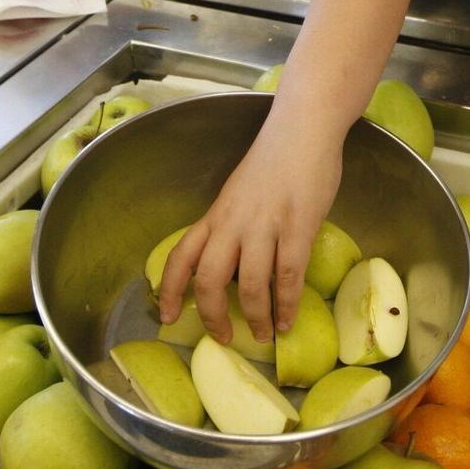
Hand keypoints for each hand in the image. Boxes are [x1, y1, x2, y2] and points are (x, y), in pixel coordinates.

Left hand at [157, 108, 343, 343]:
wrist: (302, 131)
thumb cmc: (275, 160)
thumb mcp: (239, 194)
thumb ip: (233, 225)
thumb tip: (235, 262)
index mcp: (215, 215)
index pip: (180, 257)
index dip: (169, 291)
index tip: (167, 317)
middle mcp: (232, 224)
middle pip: (208, 279)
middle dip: (212, 317)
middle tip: (224, 337)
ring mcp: (264, 226)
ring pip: (248, 285)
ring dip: (255, 317)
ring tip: (264, 334)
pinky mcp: (297, 228)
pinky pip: (288, 276)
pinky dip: (286, 305)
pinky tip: (289, 320)